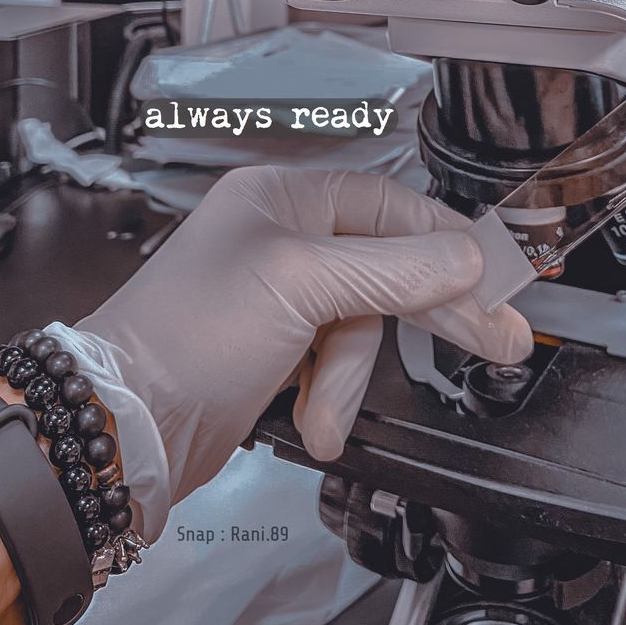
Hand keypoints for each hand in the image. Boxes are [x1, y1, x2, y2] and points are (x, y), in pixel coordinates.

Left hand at [50, 167, 531, 540]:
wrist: (125, 426)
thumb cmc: (189, 335)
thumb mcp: (301, 285)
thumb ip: (393, 269)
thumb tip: (466, 256)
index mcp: (283, 199)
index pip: (390, 205)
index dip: (448, 239)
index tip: (497, 274)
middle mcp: (283, 240)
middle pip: (387, 266)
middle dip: (435, 311)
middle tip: (500, 338)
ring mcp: (280, 297)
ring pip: (363, 327)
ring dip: (348, 378)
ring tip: (322, 412)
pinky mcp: (277, 349)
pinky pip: (335, 364)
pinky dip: (329, 396)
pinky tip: (308, 419)